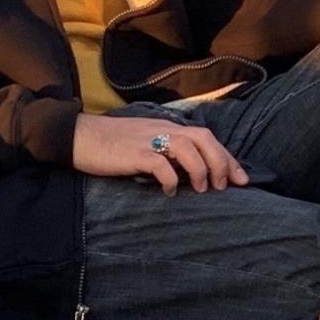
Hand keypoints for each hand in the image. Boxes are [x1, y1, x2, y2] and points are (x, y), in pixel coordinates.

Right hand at [71, 114, 249, 194]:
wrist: (78, 136)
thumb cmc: (111, 144)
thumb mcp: (144, 142)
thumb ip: (166, 152)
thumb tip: (189, 173)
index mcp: (166, 126)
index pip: (205, 137)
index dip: (227, 157)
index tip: (241, 178)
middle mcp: (161, 129)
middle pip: (203, 138)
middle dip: (221, 162)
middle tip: (226, 187)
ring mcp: (148, 139)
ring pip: (187, 147)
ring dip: (200, 169)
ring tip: (202, 190)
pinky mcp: (134, 153)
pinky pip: (160, 164)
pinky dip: (171, 179)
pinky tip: (169, 192)